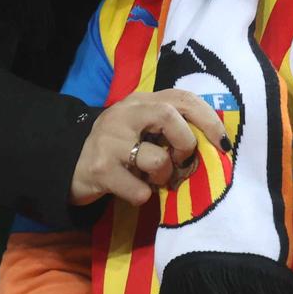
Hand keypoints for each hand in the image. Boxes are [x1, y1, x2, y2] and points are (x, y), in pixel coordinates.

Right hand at [71, 91, 223, 207]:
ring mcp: (110, 141)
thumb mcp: (140, 126)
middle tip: (180, 161)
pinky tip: (131, 189)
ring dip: (163, 176)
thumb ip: (169, 125)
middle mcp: (124, 114)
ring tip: (151, 179)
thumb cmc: (117, 147)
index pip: (182, 98)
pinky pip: (140, 190)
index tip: (223, 143)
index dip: (209, 119)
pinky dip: (142, 196)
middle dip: (185, 144)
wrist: (69, 163)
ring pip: (157, 159)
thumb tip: (212, 142)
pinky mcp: (101, 170)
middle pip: (170, 117)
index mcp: (140, 101)